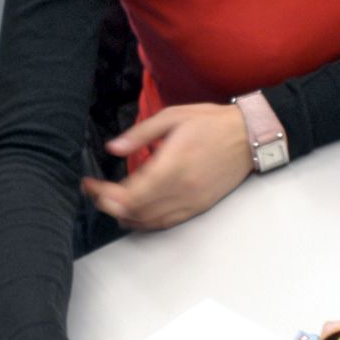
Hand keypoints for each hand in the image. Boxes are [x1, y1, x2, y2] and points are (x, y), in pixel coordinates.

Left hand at [82, 103, 251, 229]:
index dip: (104, 193)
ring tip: (110, 205)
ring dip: (125, 217)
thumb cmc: (212, 123)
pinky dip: (146, 222)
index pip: (130, 191)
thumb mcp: (172, 116)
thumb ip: (140, 134)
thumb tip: (114, 148)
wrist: (249, 136)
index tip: (91, 186)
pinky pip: (167, 222)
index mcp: (173, 164)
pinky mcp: (199, 207)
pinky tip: (135, 215)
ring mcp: (192, 201)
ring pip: (150, 220)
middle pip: (136, 210)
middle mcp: (182, 188)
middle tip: (96, 195)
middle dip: (109, 205)